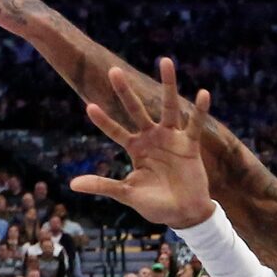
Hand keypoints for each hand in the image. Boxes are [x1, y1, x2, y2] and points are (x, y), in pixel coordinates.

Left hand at [71, 60, 214, 225]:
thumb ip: (103, 186)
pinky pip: (195, 125)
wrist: (185, 215)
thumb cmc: (156, 206)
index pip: (115, 130)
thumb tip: (72, 184)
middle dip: (125, 92)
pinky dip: (200, 110)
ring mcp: (172, 139)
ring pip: (169, 107)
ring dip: (168, 84)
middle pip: (136, 110)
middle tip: (113, 71)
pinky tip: (203, 94)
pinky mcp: (190, 145)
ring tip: (166, 61)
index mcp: (135, 148)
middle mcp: (152, 138)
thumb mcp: (127, 195)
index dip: (104, 121)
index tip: (90, 107)